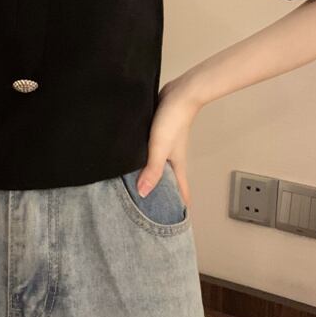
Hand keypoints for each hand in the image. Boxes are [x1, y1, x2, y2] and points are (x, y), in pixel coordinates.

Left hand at [136, 74, 201, 207]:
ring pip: (159, 166)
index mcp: (176, 165)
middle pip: (169, 181)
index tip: (174, 223)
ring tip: (137, 187)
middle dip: (162, 195)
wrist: (180, 93)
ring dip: (152, 176)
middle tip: (150, 210)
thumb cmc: (173, 120)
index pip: (181, 192)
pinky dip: (145, 159)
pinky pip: (151, 152)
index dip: (180, 207)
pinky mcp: (158, 134)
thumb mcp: (160, 148)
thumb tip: (143, 194)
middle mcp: (172, 158)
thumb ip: (152, 170)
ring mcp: (165, 146)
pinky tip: (133, 159)